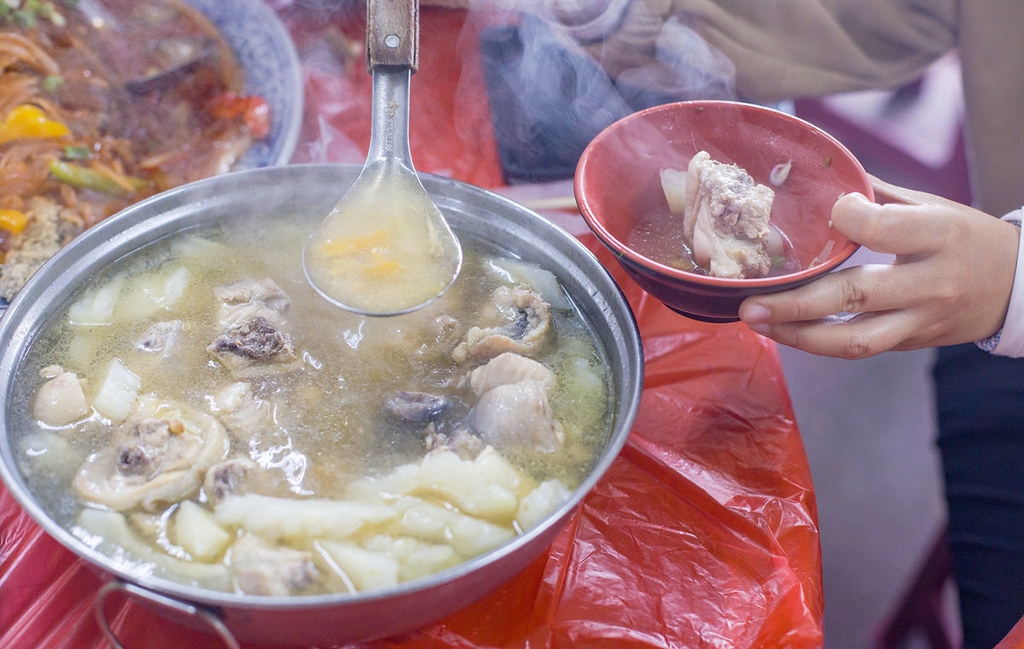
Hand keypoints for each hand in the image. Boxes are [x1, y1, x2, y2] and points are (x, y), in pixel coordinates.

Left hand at [737, 177, 1020, 358]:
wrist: (1015, 287)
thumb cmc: (965, 238)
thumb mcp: (932, 205)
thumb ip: (876, 194)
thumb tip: (819, 178)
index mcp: (941, 235)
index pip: (884, 229)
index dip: (847, 218)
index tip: (827, 210)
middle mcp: (930, 283)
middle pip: (856, 294)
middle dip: (796, 303)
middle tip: (750, 303)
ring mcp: (919, 320)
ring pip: (854, 339)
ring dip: (798, 335)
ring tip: (757, 323)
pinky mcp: (909, 343)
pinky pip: (858, 348)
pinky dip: (816, 342)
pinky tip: (782, 330)